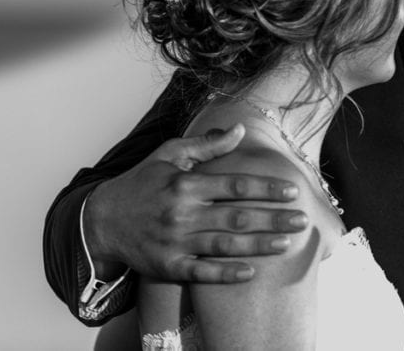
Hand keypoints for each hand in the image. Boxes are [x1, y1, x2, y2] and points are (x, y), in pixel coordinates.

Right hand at [83, 123, 307, 282]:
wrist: (101, 220)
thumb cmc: (141, 183)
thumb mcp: (169, 154)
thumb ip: (207, 145)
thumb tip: (240, 129)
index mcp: (185, 184)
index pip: (234, 185)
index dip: (266, 188)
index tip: (292, 190)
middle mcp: (181, 214)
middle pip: (236, 217)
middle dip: (273, 218)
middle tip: (302, 219)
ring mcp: (175, 243)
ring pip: (225, 245)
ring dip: (259, 245)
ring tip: (287, 242)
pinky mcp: (168, 267)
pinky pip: (202, 273)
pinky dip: (227, 274)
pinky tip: (251, 272)